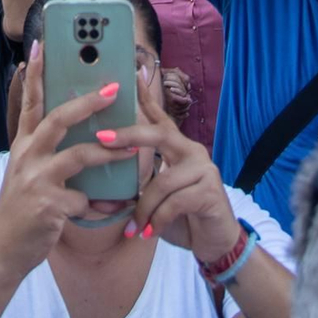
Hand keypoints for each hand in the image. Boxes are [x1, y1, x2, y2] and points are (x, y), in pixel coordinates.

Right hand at [0, 42, 134, 277]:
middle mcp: (27, 157)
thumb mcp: (28, 176)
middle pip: (58, 119)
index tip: (41, 45)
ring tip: (133, 151)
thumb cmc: (22, 213)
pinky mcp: (49, 206)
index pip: (30, 103)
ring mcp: (37, 181)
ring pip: (80, 156)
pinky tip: (117, 208)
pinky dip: (105, 203)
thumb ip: (49, 156)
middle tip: (114, 89)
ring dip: (110, 152)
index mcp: (23, 147)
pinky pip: (87, 199)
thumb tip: (84, 138)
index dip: (36, 74)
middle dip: (88, 103)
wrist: (3, 253)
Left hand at [112, 71, 238, 257]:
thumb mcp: (157, 199)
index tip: (131, 74)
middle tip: (102, 138)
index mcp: (178, 149)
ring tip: (134, 228)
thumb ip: (140, 186)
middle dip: (128, 135)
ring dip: (143, 208)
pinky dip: (157, 220)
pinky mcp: (210, 191)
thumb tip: (107, 189)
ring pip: (162, 182)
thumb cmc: (183, 218)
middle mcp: (192, 152)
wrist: (215, 243)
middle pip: (159, 135)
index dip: (146, 97)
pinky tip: (150, 233)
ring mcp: (204, 169)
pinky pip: (174, 202)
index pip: (160, 118)